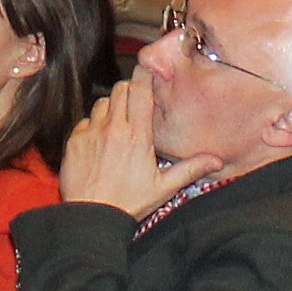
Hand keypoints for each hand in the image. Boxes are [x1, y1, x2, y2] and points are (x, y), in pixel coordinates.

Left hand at [58, 79, 213, 220]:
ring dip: (112, 108)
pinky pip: (85, 121)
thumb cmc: (129, 203)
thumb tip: (217, 161)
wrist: (92, 217)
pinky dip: (94, 125)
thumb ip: (190, 169)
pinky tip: (100, 142)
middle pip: (120, 90)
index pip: (140, 90)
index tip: (149, 73)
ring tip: (119, 125)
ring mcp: (91, 133)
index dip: (144, 76)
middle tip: (137, 104)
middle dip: (130, 91)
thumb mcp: (164, 188)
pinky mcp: (74, 141)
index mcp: (137, 135)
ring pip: (102, 103)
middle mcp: (113, 128)